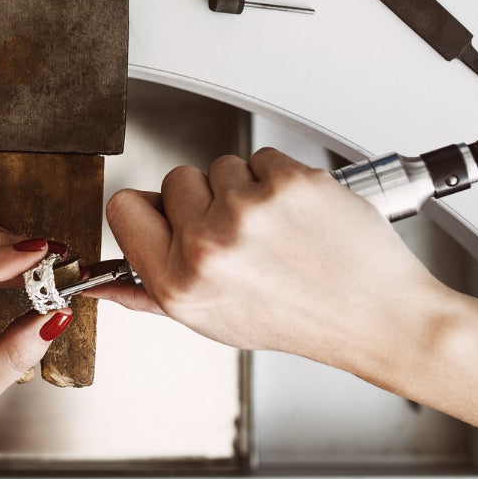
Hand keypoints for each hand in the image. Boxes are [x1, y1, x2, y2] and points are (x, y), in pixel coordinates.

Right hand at [99, 148, 449, 373]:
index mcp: (178, 284)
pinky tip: (299, 216)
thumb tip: (99, 284)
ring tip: (277, 230)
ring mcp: (248, 210)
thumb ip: (148, 295)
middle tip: (243, 237)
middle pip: (175, 179)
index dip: (149, 210)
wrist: (378, 316)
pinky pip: (263, 158)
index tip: (172, 218)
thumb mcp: (211, 320)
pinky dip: (281, 179)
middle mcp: (207, 246)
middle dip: (205, 199)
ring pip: (221, 165)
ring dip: (246, 188)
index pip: (124, 207)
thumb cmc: (301, 320)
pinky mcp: (289, 182)